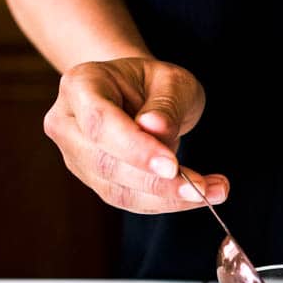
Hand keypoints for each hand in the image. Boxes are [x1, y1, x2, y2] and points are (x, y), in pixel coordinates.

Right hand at [43, 57, 228, 212]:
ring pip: (118, 191)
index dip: (135, 148)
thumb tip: (156, 129)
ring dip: (168, 199)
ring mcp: (77, 157)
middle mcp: (68, 124)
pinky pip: (130, 201)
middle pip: (105, 163)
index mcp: (79, 85)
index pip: (100, 123)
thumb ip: (166, 104)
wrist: (138, 94)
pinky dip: (167, 202)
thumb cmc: (153, 82)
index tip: (172, 165)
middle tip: (203, 188)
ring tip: (214, 191)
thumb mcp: (171, 80)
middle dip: (157, 183)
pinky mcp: (96, 181)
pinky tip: (201, 195)